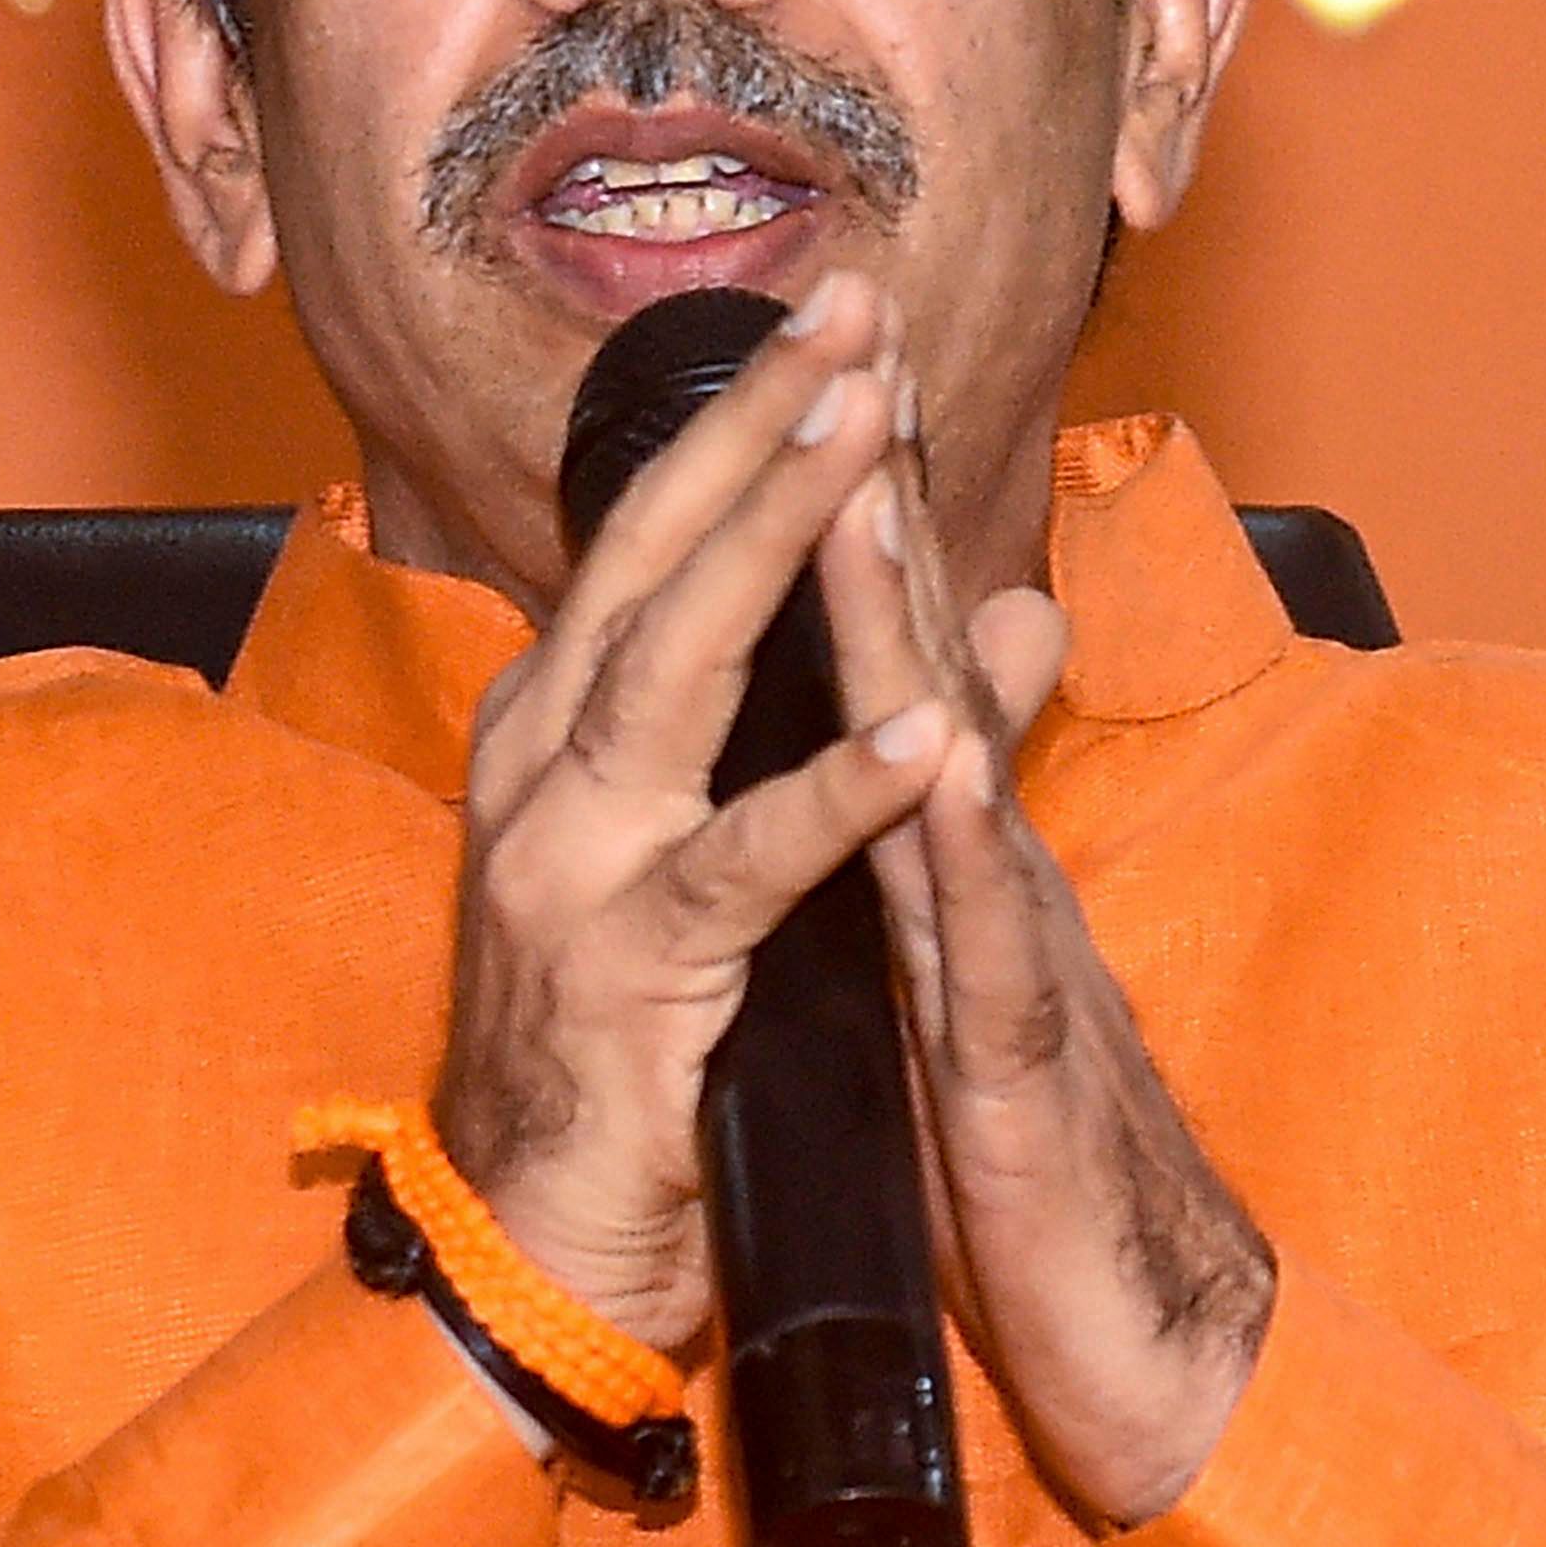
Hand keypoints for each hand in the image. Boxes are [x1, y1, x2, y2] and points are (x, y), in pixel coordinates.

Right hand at [432, 272, 947, 1352]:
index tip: (836, 306)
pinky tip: (915, 727)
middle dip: (758, 423)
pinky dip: (836, 790)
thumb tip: (1009, 615)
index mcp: (563, 726)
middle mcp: (543, 764)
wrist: (536, 1242)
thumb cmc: (642, 1036)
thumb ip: (874, 718)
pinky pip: (745, 862)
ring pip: (680, 664)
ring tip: (866, 439)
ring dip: (777, 539)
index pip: (656, 533)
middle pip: (657, 555)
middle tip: (849, 304)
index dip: (747, 417)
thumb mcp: (749, 851)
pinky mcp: (628, 969)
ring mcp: (570, 859)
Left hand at [816, 388, 1278, 1527]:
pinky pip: (990, 945)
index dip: (848, 510)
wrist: (1149, 1337)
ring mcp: (1010, 957)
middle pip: (926, 657)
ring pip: (951, 768)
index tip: (811, 367)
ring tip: (861, 491)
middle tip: (853, 336)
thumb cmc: (1041, 1159)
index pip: (891, 655)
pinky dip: (966, 850)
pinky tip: (948, 760)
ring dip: (912, 624)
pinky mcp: (1022, 1070)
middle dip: (880, 494)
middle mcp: (983, 874)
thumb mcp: (978, 977)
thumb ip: (953, 851)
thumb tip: (934, 734)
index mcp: (946, 858)